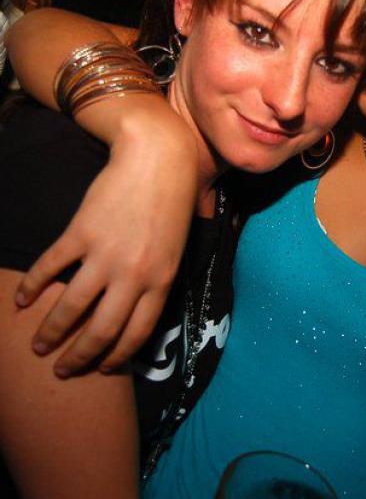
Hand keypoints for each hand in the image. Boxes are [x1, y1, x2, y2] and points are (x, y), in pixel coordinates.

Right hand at [15, 107, 198, 376]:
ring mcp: (105, 255)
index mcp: (162, 280)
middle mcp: (134, 275)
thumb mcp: (180, 245)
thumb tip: (149, 305)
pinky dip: (32, 285)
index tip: (101, 370)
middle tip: (63, 371)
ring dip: (50, 332)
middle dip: (79, 357)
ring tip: (37, 346)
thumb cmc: (175, 199)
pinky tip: (22, 298)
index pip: (136, 333)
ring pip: (70, 308)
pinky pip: (50, 267)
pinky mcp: (80, 233)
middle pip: (101, 331)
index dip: (116, 357)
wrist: (158, 157)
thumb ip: (164, 277)